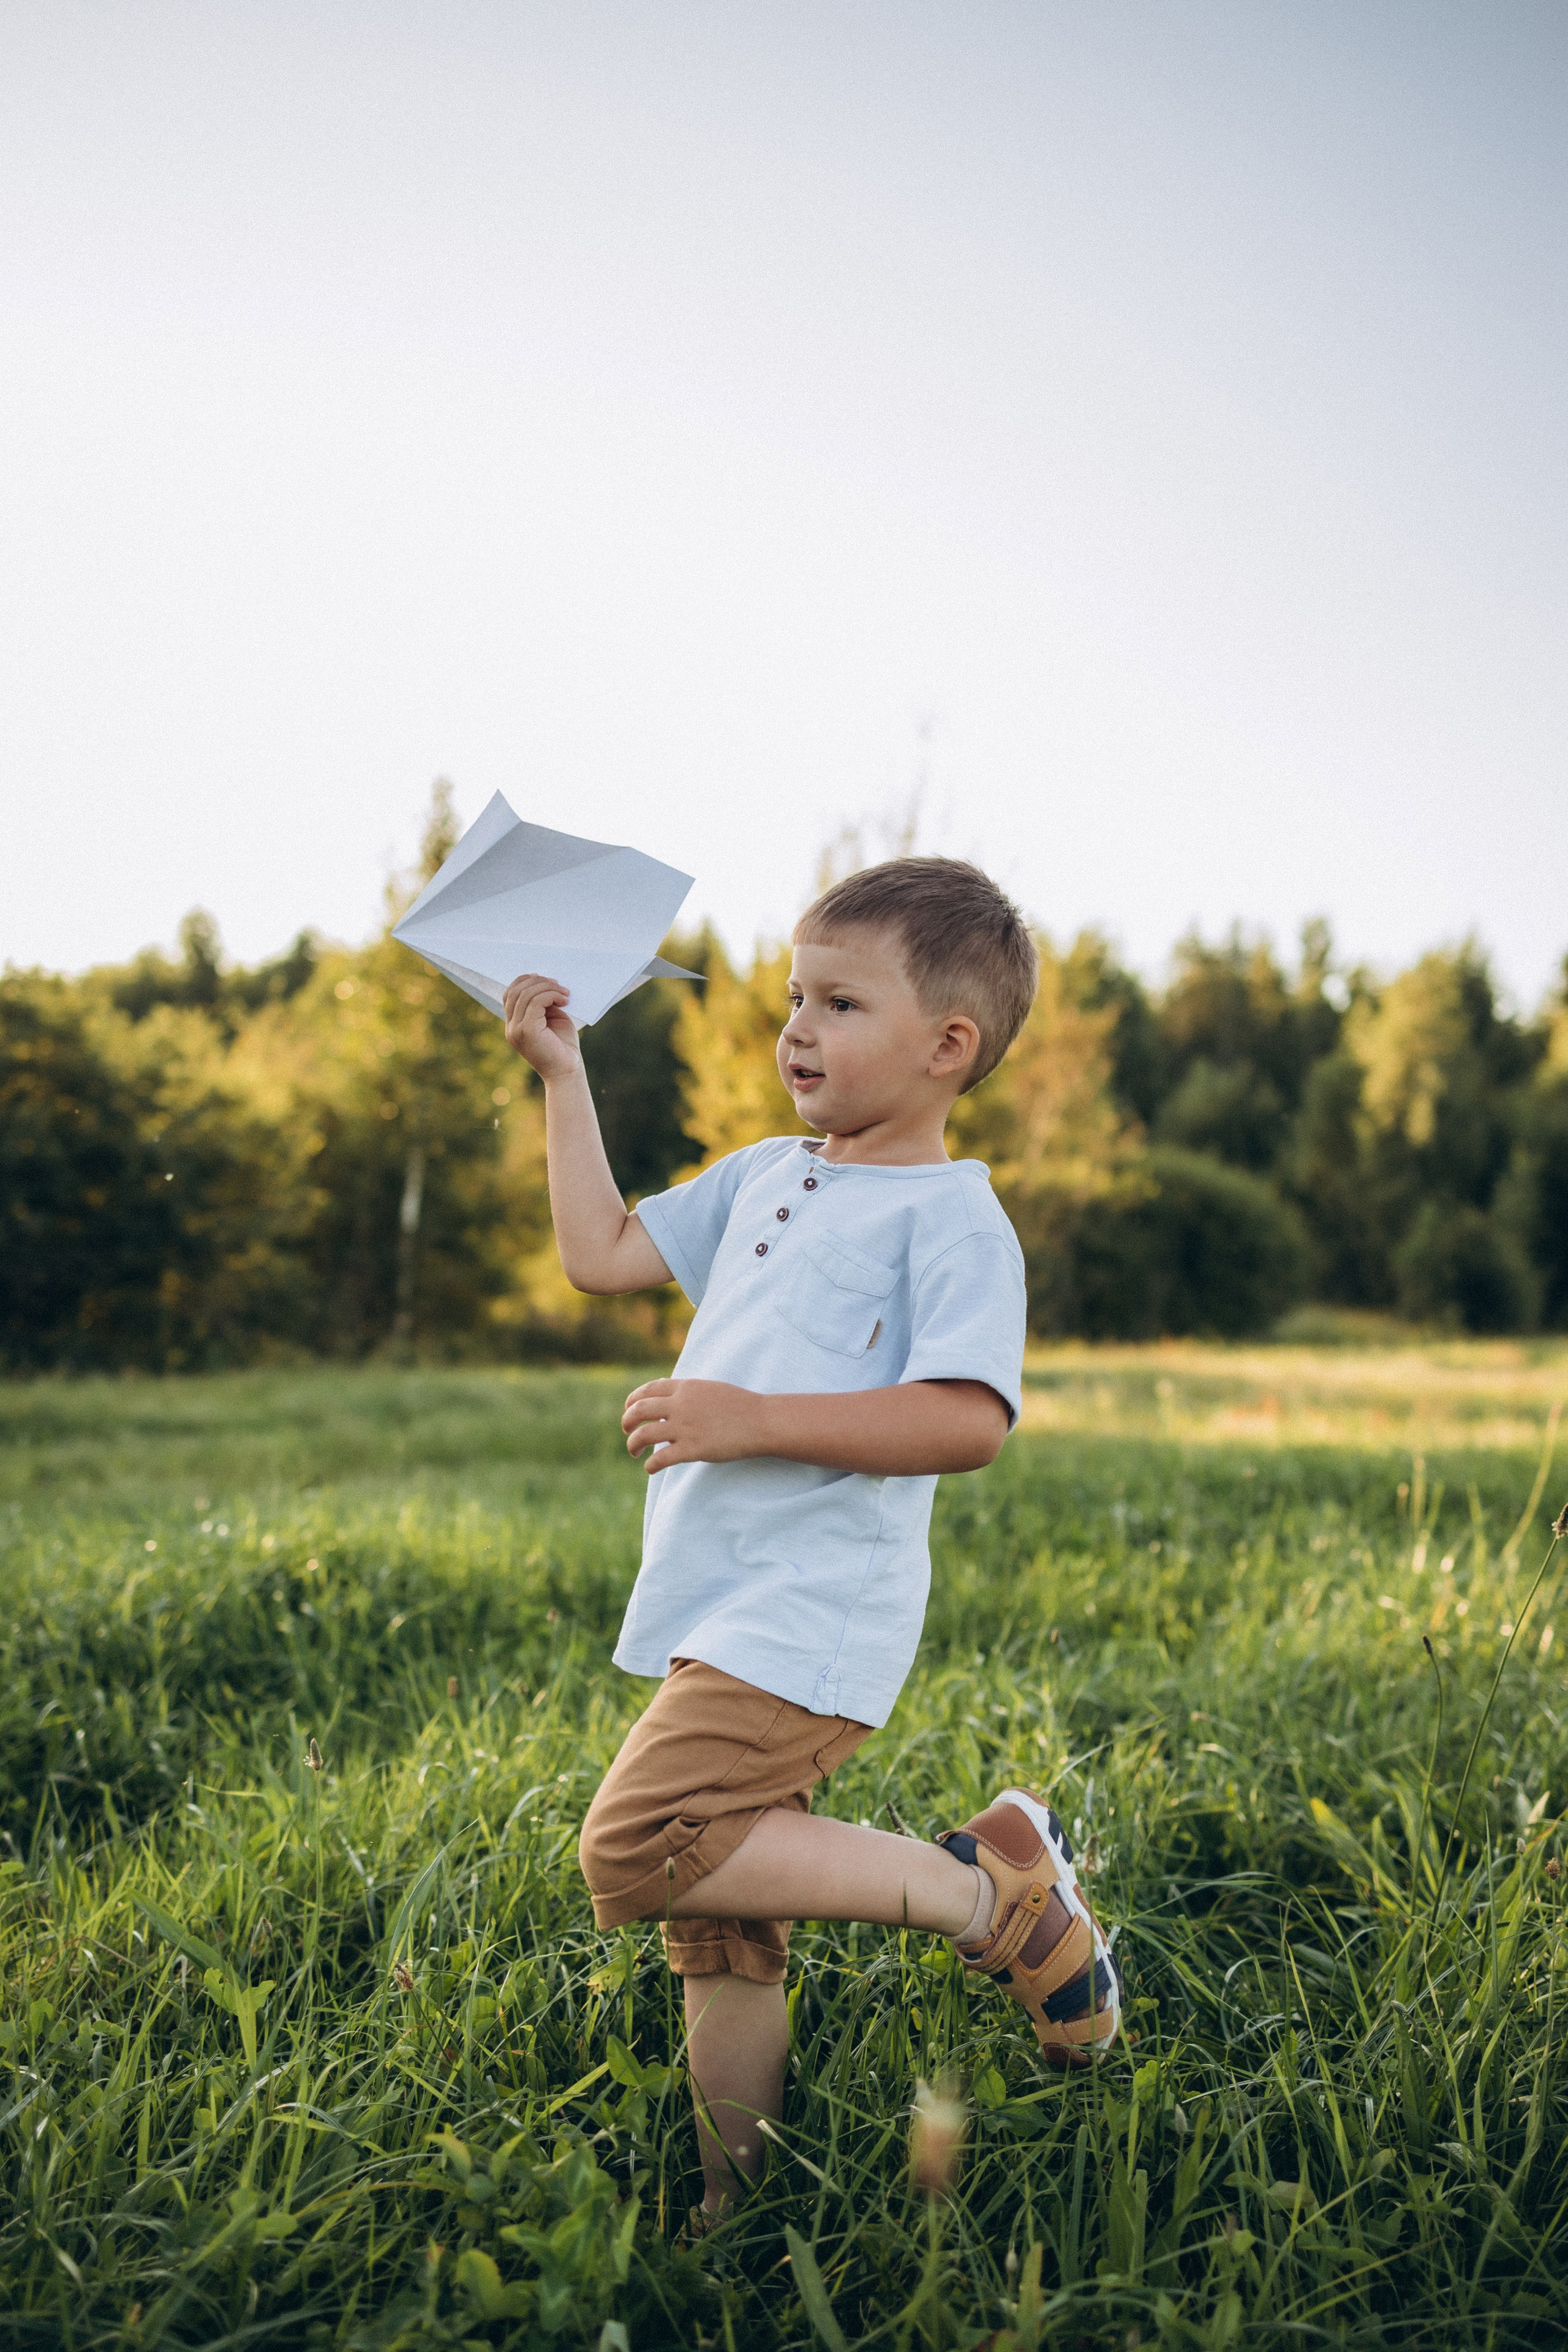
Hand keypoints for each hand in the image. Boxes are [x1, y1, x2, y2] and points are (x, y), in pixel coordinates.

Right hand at [503, 974, 580, 1080]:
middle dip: (538, 982)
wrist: (568, 1072)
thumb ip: (544, 1004)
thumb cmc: (563, 1048)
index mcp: (514, 1025)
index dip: (525, 981)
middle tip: (559, 984)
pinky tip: (564, 1000)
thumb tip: (546, 983)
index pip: (510, 994)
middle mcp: (511, 1028)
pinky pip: (535, 1003)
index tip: (545, 979)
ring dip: (548, 988)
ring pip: (525, 995)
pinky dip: (551, 996)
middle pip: (515, 991)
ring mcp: (516, 1030)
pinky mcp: (527, 1031)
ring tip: (565, 993)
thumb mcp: (552, 1019)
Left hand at [622, 1379, 767, 1471]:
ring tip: (634, 1452)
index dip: (632, 1400)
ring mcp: (685, 1428)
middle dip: (626, 1421)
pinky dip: (650, 1465)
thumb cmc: (739, 1405)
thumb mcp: (709, 1388)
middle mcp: (681, 1405)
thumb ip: (686, 1389)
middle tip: (627, 1431)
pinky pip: (660, 1458)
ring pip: (643, 1435)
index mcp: (685, 1388)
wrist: (762, 1421)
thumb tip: (664, 1386)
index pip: (648, 1390)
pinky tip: (650, 1468)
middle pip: (639, 1410)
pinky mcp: (693, 1450)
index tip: (628, 1409)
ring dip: (633, 1444)